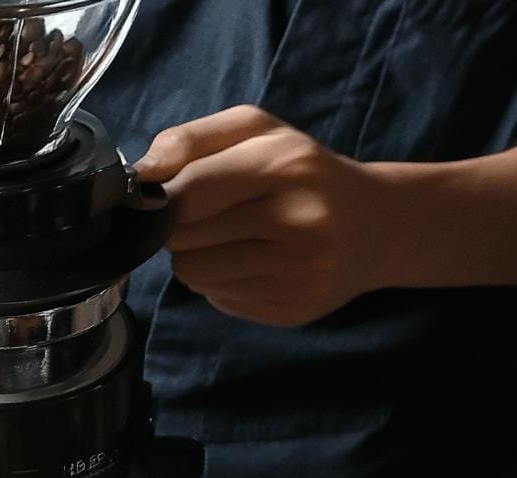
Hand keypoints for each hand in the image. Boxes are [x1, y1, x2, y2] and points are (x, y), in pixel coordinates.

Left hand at [135, 106, 391, 326]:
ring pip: (192, 272)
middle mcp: (298, 221)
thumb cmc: (303, 171)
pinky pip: (216, 298)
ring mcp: (298, 272)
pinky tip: (254, 262)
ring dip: (196, 256)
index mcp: (286, 164)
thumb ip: (189, 139)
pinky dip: (220, 280)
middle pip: (181, 237)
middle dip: (179, 226)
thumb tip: (142, 173)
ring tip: (233, 238)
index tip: (170, 194)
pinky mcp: (292, 308)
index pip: (185, 194)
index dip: (164, 198)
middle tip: (210, 215)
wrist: (375, 225)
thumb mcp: (254, 130)